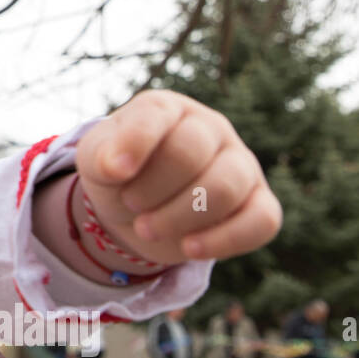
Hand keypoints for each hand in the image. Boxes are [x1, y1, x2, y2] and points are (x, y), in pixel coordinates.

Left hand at [75, 90, 281, 264]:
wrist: (136, 209)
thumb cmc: (118, 174)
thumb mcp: (96, 161)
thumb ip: (101, 157)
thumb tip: (114, 166)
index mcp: (167, 109)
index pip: (157, 114)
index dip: (135, 143)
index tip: (114, 173)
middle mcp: (211, 128)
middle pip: (190, 153)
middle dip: (152, 189)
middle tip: (130, 204)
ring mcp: (241, 163)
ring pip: (226, 188)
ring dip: (179, 218)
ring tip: (146, 229)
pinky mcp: (259, 201)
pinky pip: (262, 221)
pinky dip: (225, 240)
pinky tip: (189, 248)